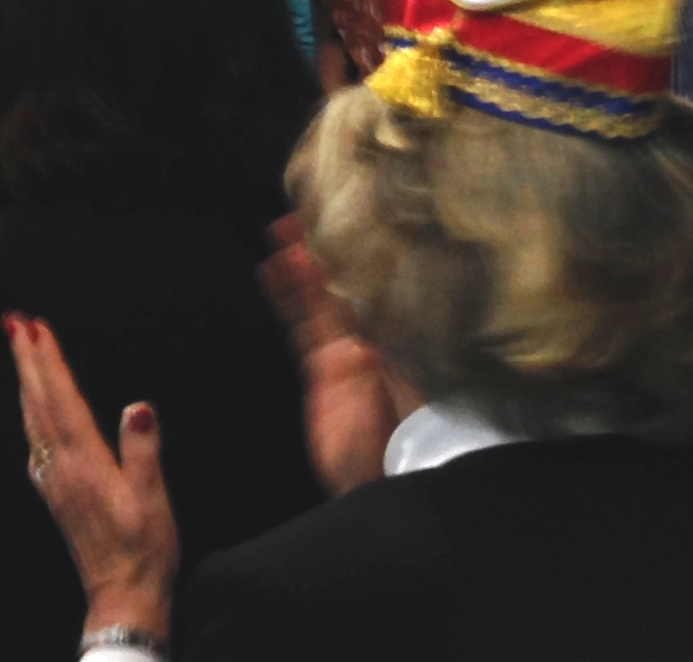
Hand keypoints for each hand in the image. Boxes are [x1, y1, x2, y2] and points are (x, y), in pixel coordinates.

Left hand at [8, 315, 174, 638]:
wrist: (123, 593)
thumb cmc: (144, 547)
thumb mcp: (153, 499)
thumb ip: (143, 451)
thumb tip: (137, 405)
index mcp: (84, 461)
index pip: (61, 398)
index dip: (47, 360)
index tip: (35, 325)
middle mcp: (60, 467)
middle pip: (38, 402)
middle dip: (26, 359)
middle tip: (13, 320)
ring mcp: (54, 481)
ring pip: (31, 420)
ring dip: (25, 382)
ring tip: (20, 352)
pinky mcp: (55, 495)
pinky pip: (34, 442)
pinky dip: (29, 415)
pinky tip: (31, 413)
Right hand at [260, 219, 397, 492]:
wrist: (391, 477)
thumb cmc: (419, 433)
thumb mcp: (419, 379)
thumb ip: (404, 340)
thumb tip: (388, 299)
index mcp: (406, 334)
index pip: (384, 281)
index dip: (366, 250)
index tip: (349, 218)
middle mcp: (378, 336)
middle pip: (350, 282)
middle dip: (329, 249)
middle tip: (308, 215)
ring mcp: (347, 350)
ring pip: (321, 296)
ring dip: (302, 267)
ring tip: (284, 235)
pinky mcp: (322, 368)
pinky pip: (300, 324)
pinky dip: (287, 297)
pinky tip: (273, 273)